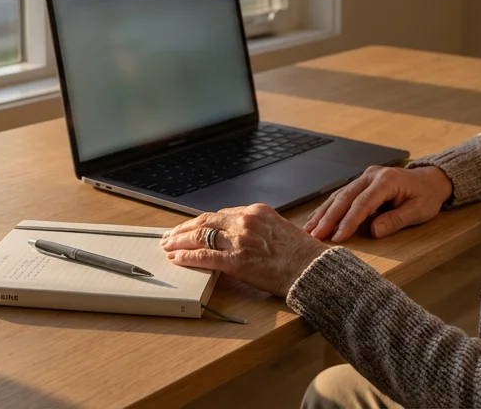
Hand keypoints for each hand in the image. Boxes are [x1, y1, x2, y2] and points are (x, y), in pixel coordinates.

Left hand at [160, 204, 328, 297]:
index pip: (219, 215)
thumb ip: (257, 229)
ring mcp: (241, 241)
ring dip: (180, 242)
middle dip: (183, 229)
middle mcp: (246, 222)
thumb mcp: (278, 229)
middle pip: (205, 222)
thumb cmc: (302, 254)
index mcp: (256, 212)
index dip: (200, 223)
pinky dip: (188, 257)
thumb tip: (238, 235)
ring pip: (201, 236)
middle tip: (169, 236)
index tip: (190, 228)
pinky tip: (177, 258)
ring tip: (167, 246)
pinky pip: (206, 257)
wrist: (313, 269)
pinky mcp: (238, 261)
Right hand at [304, 164, 452, 241]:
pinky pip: (341, 195)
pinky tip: (316, 218)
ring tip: (309, 229)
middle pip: (345, 198)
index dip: (349, 221)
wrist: (430, 180)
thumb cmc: (426, 196)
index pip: (363, 203)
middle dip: (328, 218)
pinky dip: (328, 208)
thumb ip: (395, 220)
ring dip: (323, 213)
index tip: (338, 238)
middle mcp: (371, 176)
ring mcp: (364, 177)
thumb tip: (374, 231)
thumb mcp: (418, 211)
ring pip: (339, 195)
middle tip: (315, 235)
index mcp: (386, 180)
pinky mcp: (360, 183)